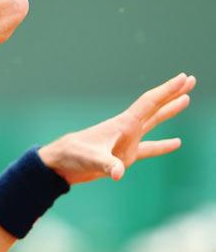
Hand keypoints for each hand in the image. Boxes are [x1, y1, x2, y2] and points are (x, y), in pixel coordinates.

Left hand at [38, 73, 195, 184]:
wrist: (61, 163)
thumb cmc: (73, 156)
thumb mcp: (91, 159)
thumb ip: (106, 164)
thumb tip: (118, 173)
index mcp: (122, 124)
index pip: (149, 103)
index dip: (167, 90)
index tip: (184, 78)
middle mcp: (127, 129)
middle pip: (155, 107)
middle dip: (173, 93)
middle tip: (191, 80)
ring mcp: (127, 141)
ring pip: (154, 123)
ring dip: (169, 112)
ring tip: (186, 100)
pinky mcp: (124, 155)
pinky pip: (149, 148)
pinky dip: (163, 146)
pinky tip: (176, 142)